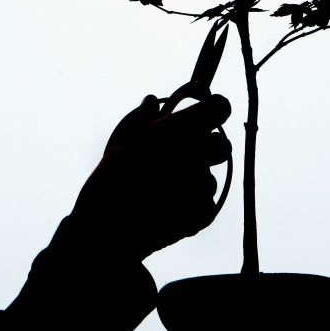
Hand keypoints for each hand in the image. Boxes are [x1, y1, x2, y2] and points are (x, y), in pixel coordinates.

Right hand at [66, 94, 230, 261]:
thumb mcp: (120, 140)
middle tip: (181, 157)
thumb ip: (141, 117)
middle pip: (222, 145)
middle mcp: (197, 154)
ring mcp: (202, 186)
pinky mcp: (204, 213)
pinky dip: (191, 206)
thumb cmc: (110, 179)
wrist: (108, 230)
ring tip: (162, 191)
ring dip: (194, 180)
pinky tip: (165, 209)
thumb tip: (152, 100)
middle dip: (207, 149)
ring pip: (210, 177)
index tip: (202, 117)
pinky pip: (206, 203)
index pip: (220, 107)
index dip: (213, 110)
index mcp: (179, 130)